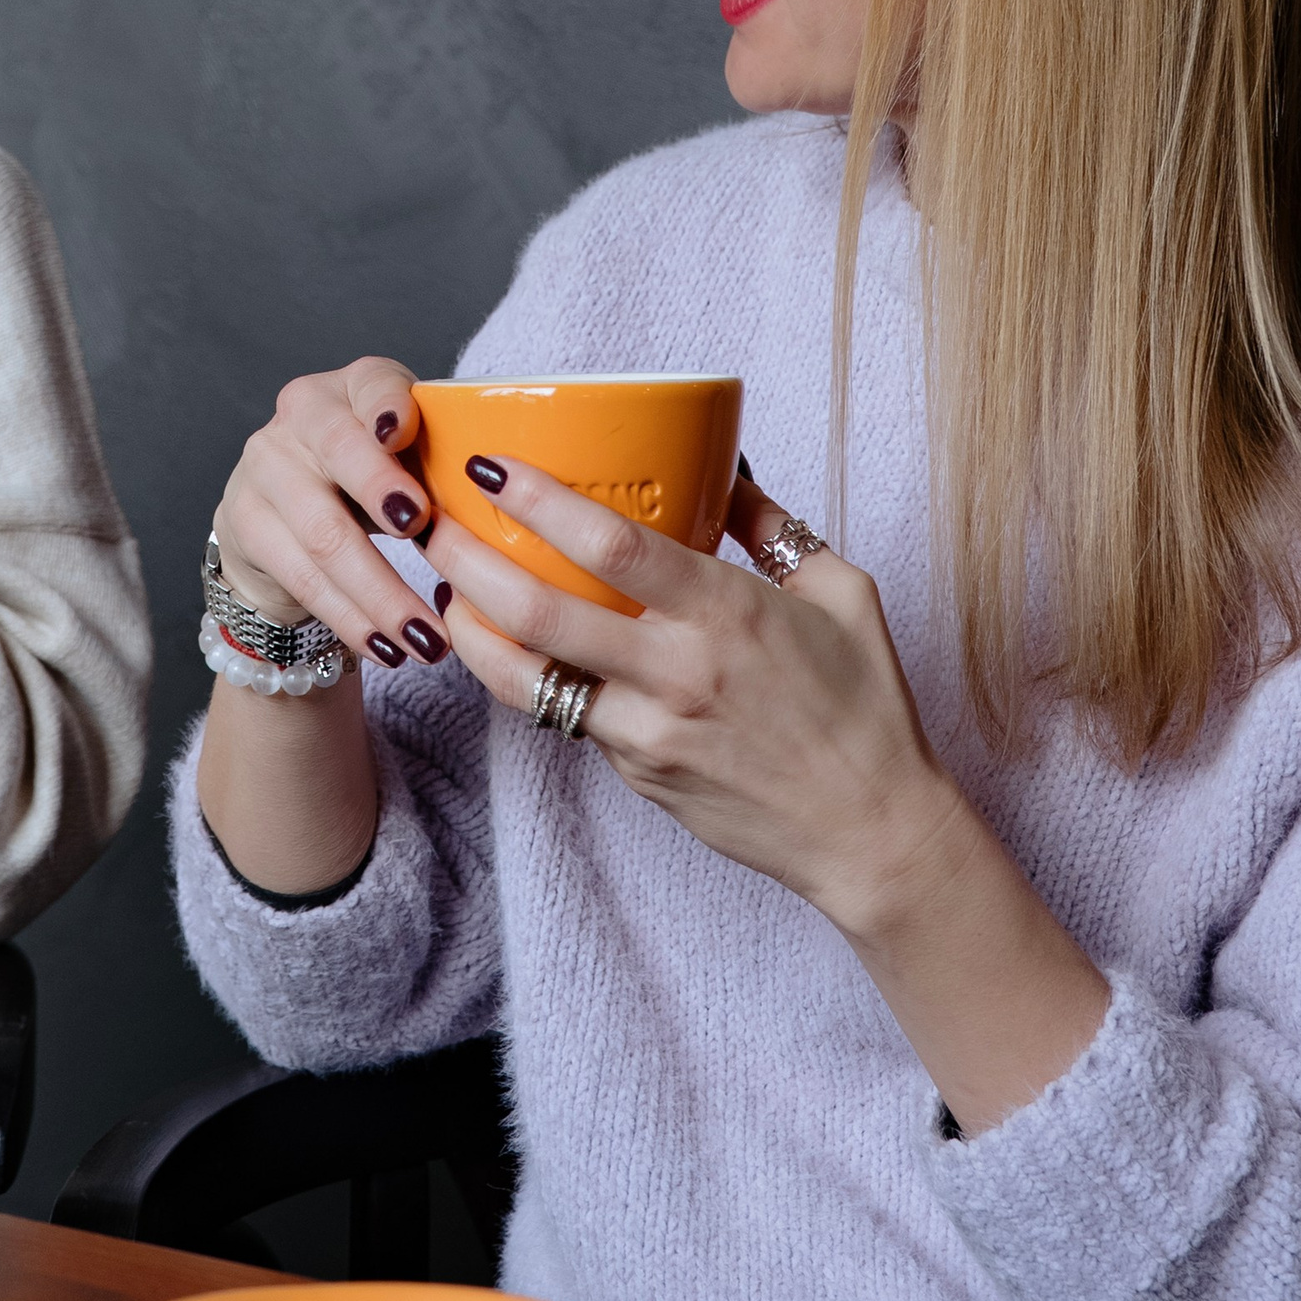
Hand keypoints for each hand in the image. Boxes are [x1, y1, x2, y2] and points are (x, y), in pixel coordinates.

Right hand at [211, 357, 453, 671]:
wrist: (286, 519)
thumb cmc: (372, 482)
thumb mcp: (409, 461)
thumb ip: (445, 467)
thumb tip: (509, 506)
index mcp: (354, 387)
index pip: (372, 383)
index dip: (387, 406)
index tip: (403, 431)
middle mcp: (300, 414)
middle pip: (338, 452)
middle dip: (380, 491)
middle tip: (426, 532)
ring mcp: (264, 467)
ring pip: (323, 534)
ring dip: (381, 593)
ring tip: (428, 640)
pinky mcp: (243, 522)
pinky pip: (303, 579)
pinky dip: (352, 620)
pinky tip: (387, 649)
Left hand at [429, 459, 953, 935]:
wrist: (872, 834)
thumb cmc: (866, 707)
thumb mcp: (841, 594)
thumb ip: (772, 528)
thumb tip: (723, 470)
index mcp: (727, 613)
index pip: (613, 546)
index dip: (541, 502)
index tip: (492, 467)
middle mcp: (677, 672)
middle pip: (540, 610)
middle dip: (467, 560)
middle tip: (428, 522)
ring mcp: (648, 731)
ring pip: (527, 677)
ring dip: (469, 627)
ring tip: (440, 585)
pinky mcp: (635, 772)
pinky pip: (562, 715)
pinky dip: (517, 676)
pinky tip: (494, 643)